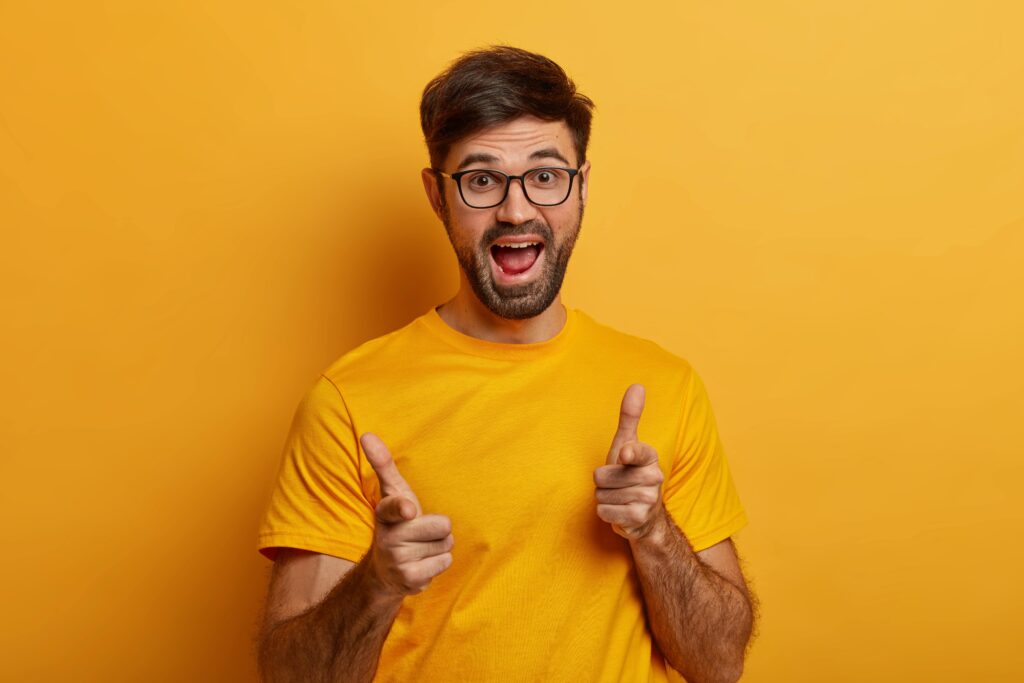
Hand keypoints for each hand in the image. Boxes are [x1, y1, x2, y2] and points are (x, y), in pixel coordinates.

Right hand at [360, 432, 453, 596]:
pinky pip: (445, 562)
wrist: (386, 570)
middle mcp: (388, 537)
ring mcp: (398, 560)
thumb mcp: (393, 492)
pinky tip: (422, 563)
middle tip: (421, 532)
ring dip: (439, 546)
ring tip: (420, 548)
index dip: (403, 509)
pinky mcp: (410, 580)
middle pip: (442, 525)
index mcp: (385, 513)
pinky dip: (439, 562)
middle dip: (439, 528)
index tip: (409, 509)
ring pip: (446, 545)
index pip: (395, 506)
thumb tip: (366, 433)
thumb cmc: (398, 522)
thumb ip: (383, 464)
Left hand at [593, 384, 665, 540]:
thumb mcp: (627, 444)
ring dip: (604, 497)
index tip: (625, 456)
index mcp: (651, 457)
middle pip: (602, 476)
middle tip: (617, 484)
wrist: (644, 516)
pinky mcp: (638, 519)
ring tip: (618, 497)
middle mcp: (654, 478)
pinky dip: (605, 512)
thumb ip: (630, 416)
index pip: (635, 452)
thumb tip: (637, 386)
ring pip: (601, 494)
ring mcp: (648, 500)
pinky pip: (604, 511)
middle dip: (603, 482)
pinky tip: (619, 511)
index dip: (627, 455)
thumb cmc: (630, 474)